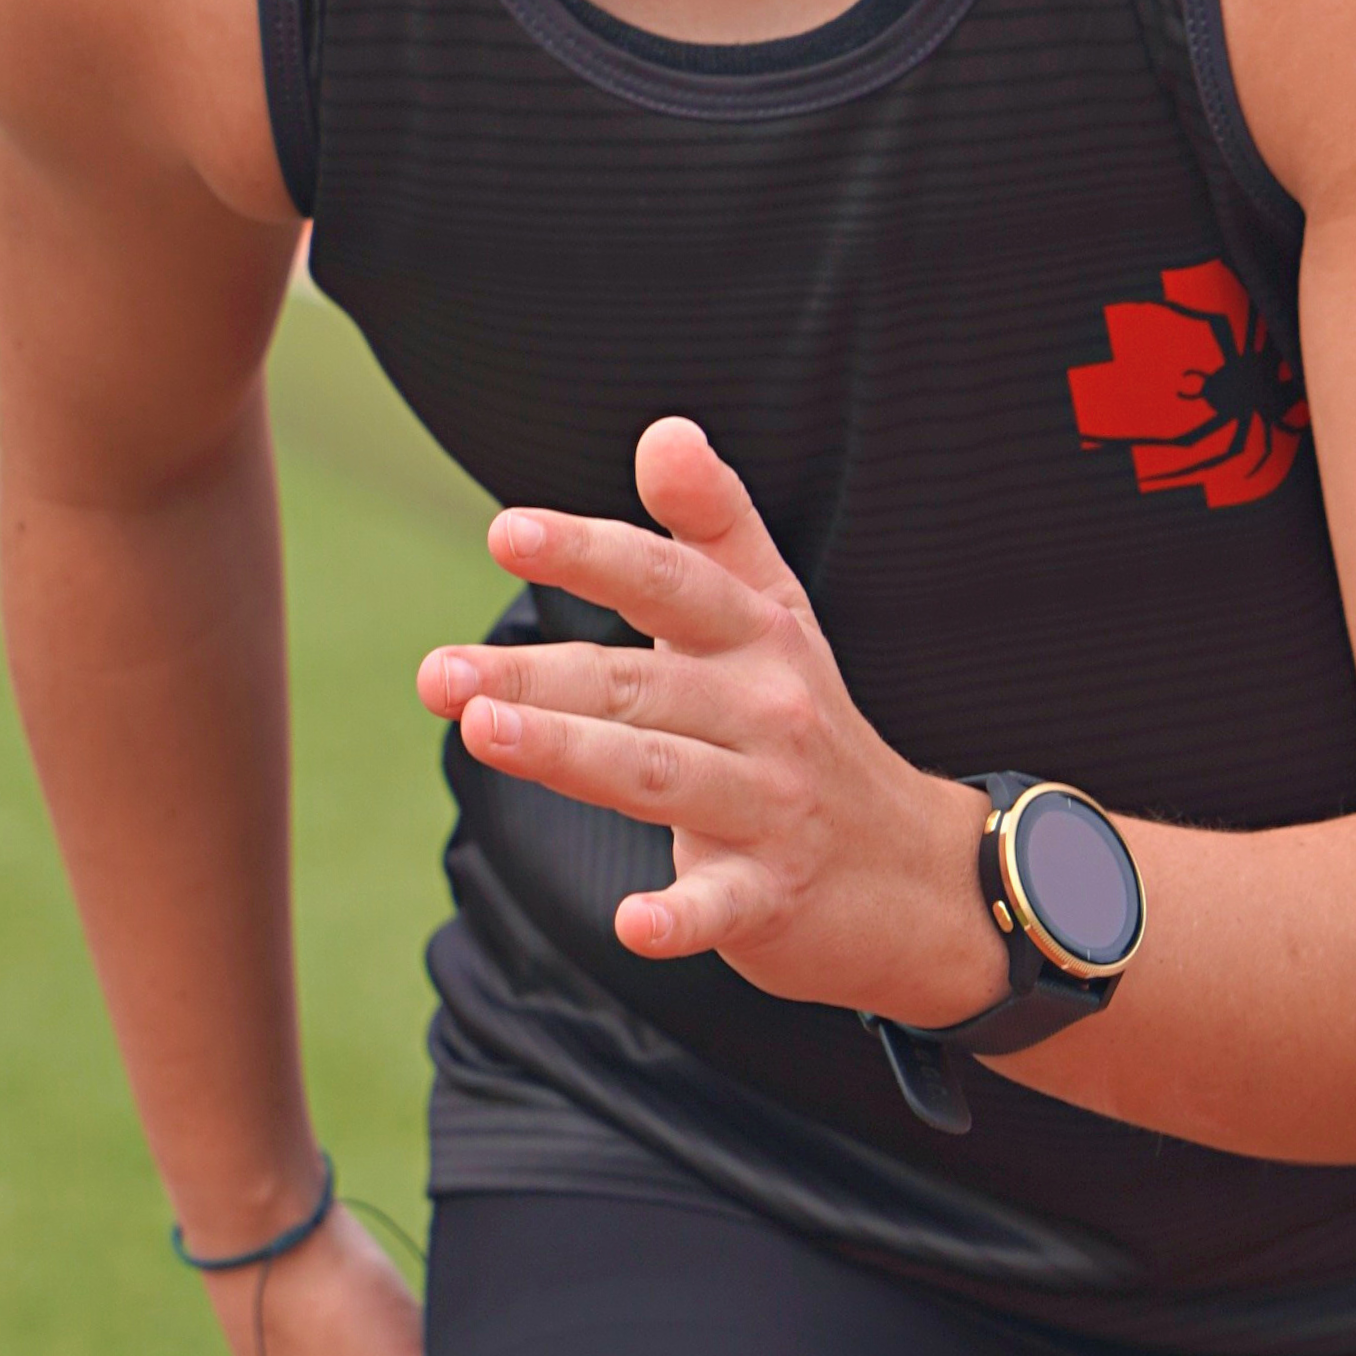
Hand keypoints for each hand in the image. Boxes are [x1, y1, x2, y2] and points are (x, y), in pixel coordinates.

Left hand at [417, 418, 1002, 1027]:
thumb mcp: (778, 617)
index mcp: (758, 637)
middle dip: (537, 675)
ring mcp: (774, 804)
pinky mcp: (774, 895)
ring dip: (573, 754)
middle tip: (439, 675)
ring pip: (661, 774)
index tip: (507, 531)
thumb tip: (664, 431)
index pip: (668, 581)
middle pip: (640, 684)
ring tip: (483, 734)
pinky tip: (633, 924)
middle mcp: (768, 710)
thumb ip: (715, 525)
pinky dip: (681, 916)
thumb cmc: (812, 729)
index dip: (591, 552)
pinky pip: (722, 904)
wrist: (917, 875)